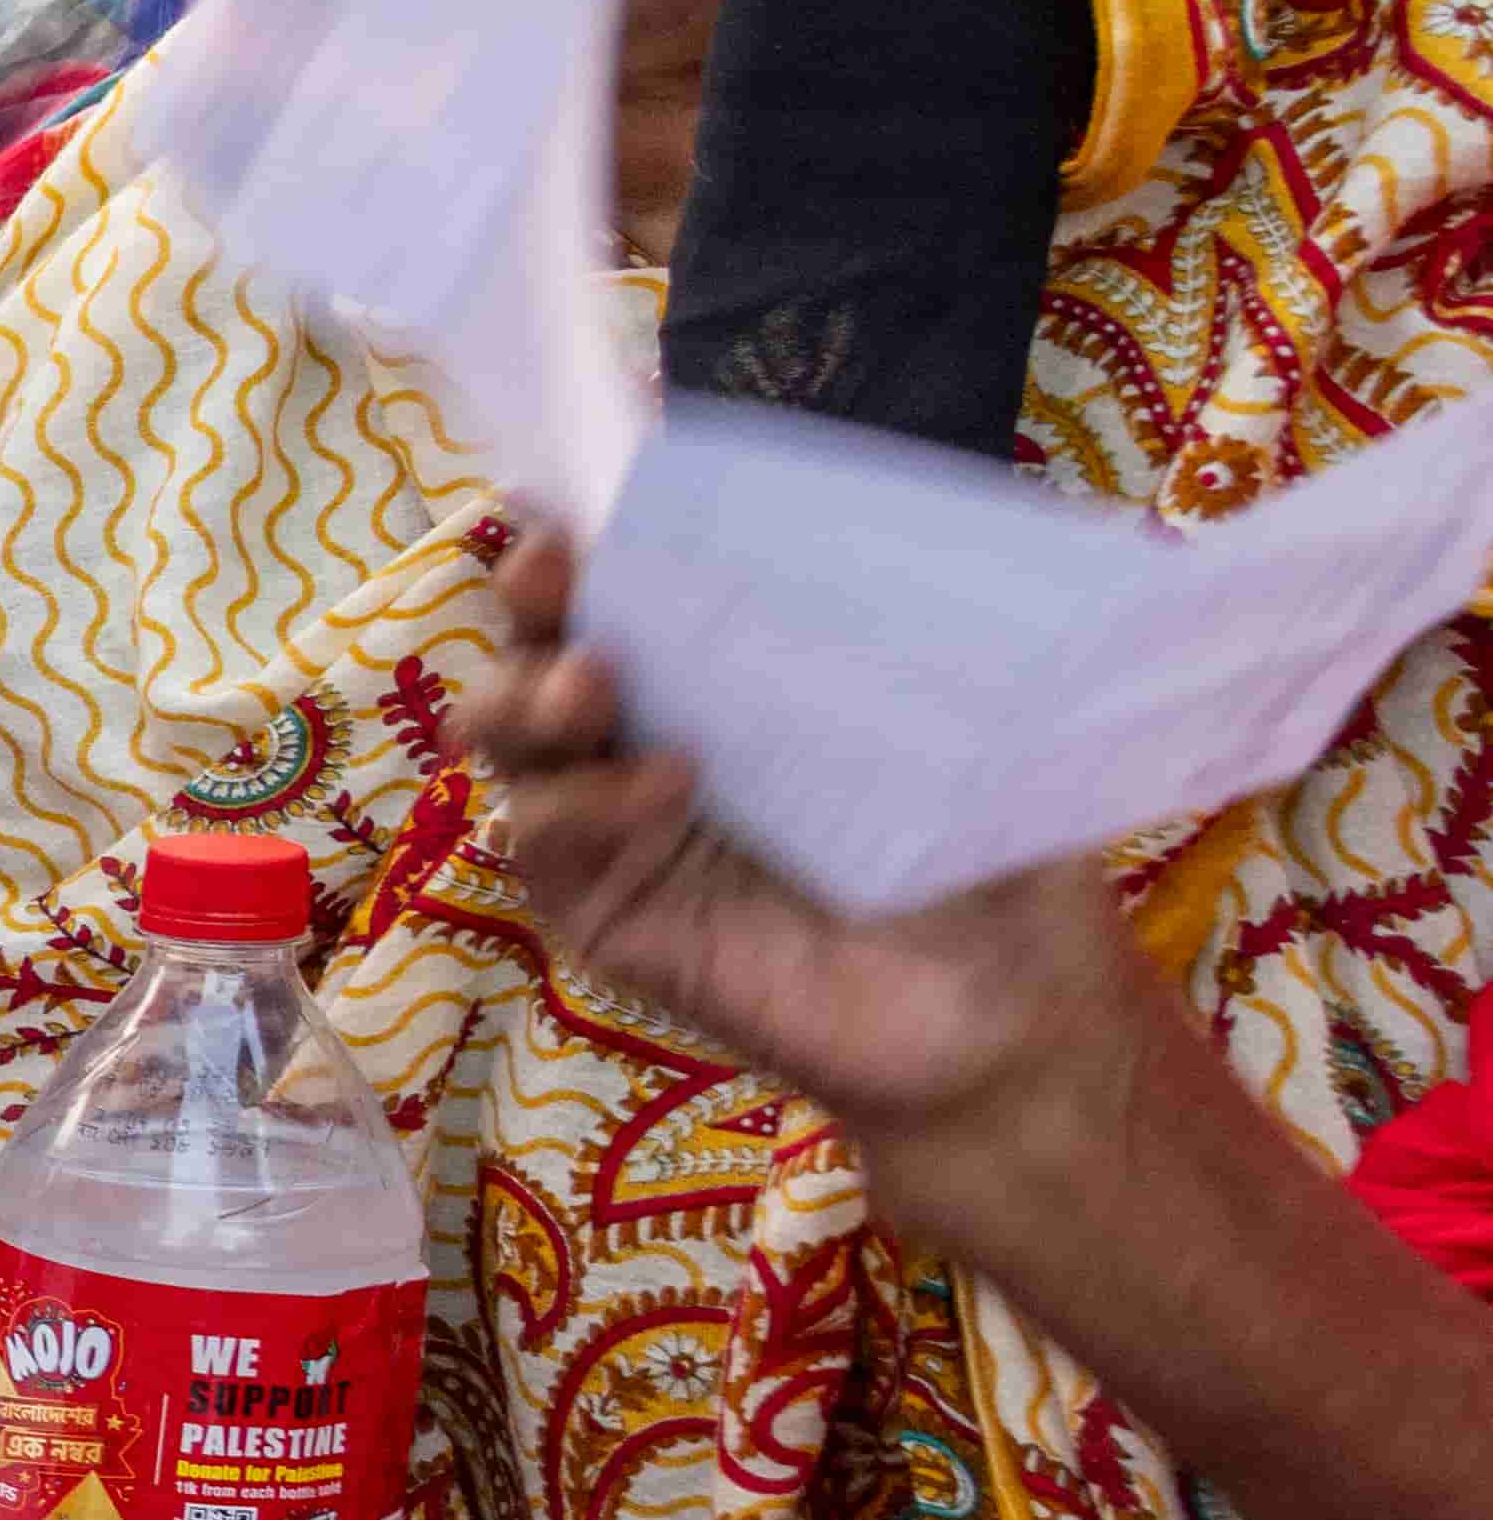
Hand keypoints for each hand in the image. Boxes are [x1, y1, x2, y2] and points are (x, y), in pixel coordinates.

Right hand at [466, 530, 1162, 1240]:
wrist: (1012, 1013)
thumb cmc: (995, 861)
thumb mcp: (956, 716)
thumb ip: (887, 630)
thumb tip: (848, 513)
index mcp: (728, 690)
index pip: (625, 599)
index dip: (580, 550)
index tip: (573, 506)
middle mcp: (653, 750)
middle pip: (534, 659)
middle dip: (528, 610)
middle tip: (562, 580)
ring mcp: (622, 840)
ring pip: (507, 750)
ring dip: (527, 701)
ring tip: (596, 685)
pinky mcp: (611, 923)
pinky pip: (542, 849)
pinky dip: (582, 807)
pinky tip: (665, 790)